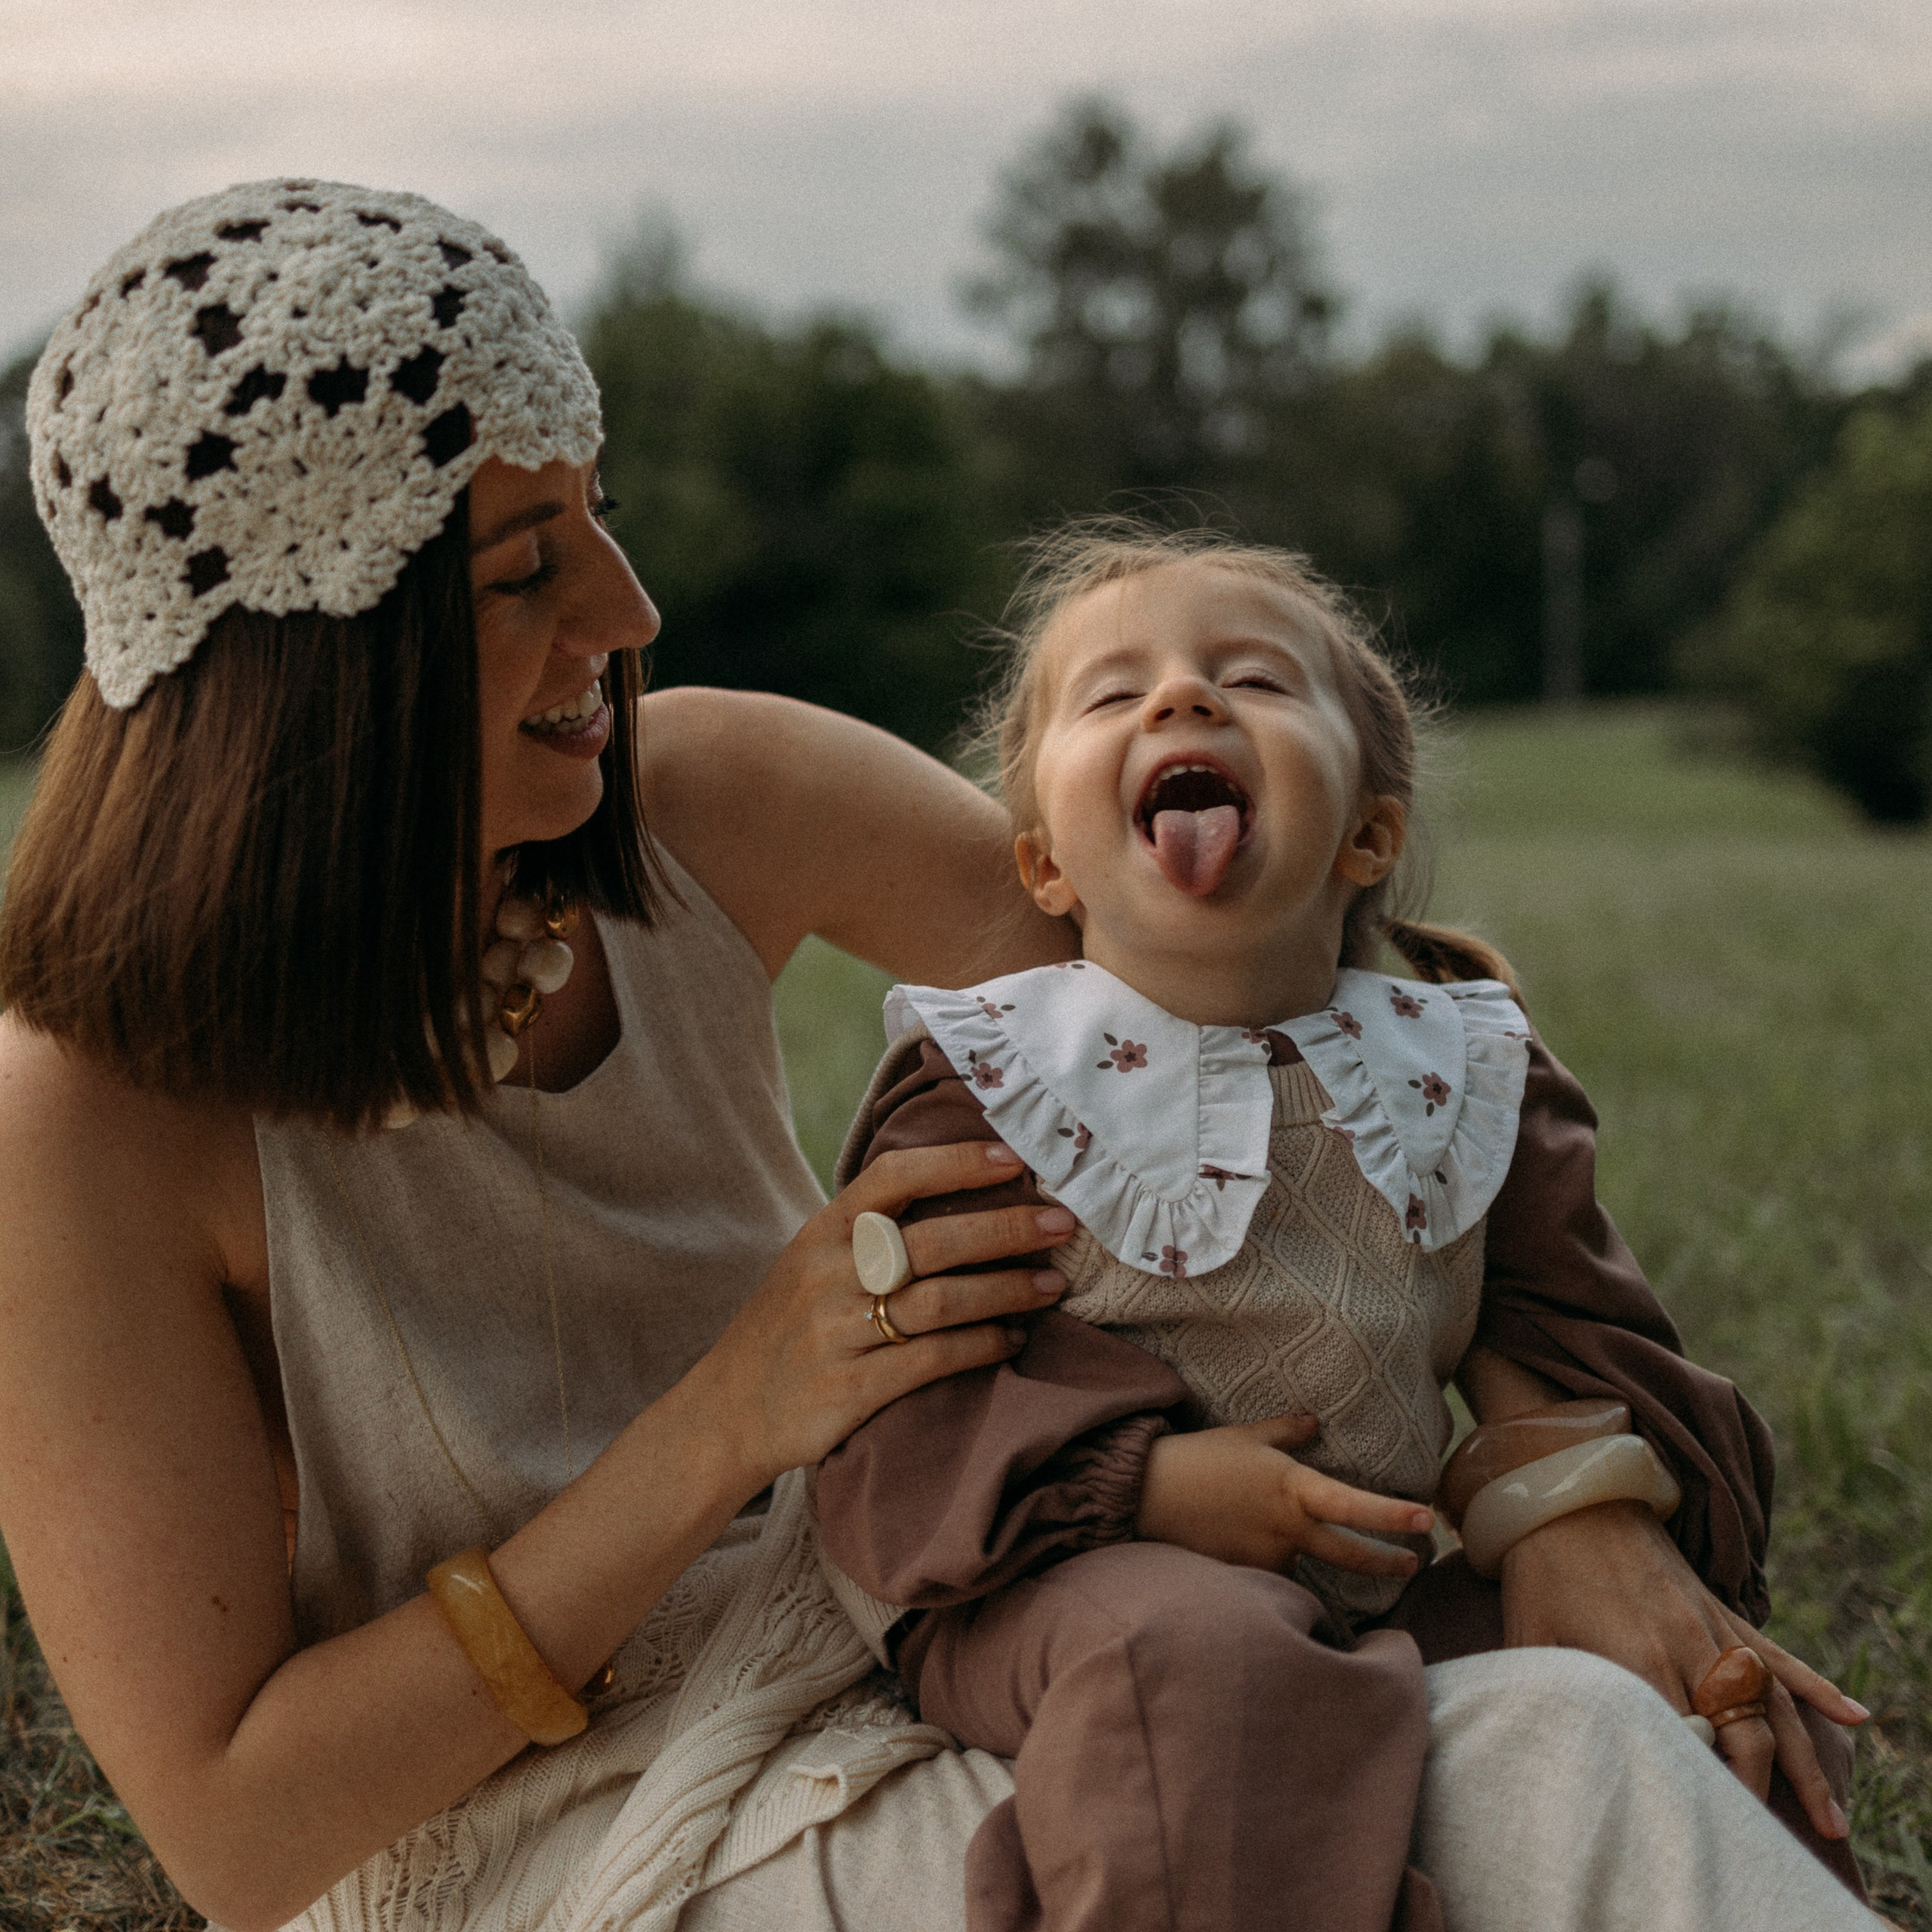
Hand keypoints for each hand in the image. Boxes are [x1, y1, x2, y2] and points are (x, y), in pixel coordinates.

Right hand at [684, 1140, 1073, 1490]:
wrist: (725, 1414)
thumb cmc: (786, 1329)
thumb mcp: (809, 1262)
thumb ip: (867, 1229)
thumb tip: (956, 1186)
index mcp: (821, 1232)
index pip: (893, 1177)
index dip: (957, 1163)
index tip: (1013, 1159)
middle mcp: (829, 1275)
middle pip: (933, 1240)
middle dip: (1007, 1229)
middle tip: (1061, 1224)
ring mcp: (839, 1332)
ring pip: (941, 1300)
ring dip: (1007, 1290)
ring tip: (1051, 1285)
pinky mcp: (852, 1388)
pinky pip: (933, 1358)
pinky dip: (983, 1346)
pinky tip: (1013, 1340)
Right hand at [1135, 1414, 1435, 1577]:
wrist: (1148, 1495)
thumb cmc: (1200, 1458)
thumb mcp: (1247, 1436)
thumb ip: (1287, 1432)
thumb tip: (1315, 1422)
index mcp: (1292, 1489)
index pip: (1352, 1505)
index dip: (1392, 1515)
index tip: (1426, 1520)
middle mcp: (1287, 1529)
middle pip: (1348, 1555)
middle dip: (1386, 1562)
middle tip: (1412, 1564)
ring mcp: (1268, 1558)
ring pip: (1302, 1565)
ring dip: (1300, 1555)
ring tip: (1262, 1530)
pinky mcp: (1246, 1578)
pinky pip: (1270, 1576)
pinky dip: (1267, 1563)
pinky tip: (1239, 1543)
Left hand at [1500, 1499, 1867, 1839]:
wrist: (1569, 1492)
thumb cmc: (1539, 1568)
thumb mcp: (1531, 1635)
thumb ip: (1549, 1693)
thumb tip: (1547, 1742)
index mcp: (1637, 1658)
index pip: (1686, 1744)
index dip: (1698, 1785)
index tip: (1702, 1818)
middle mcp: (1686, 1646)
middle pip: (1743, 1736)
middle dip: (1756, 1790)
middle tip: (1760, 1838)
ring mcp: (1710, 1626)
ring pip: (1773, 1707)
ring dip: (1805, 1765)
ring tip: (1832, 1819)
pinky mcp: (1718, 1607)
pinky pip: (1778, 1656)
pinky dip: (1819, 1688)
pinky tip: (1854, 1718)